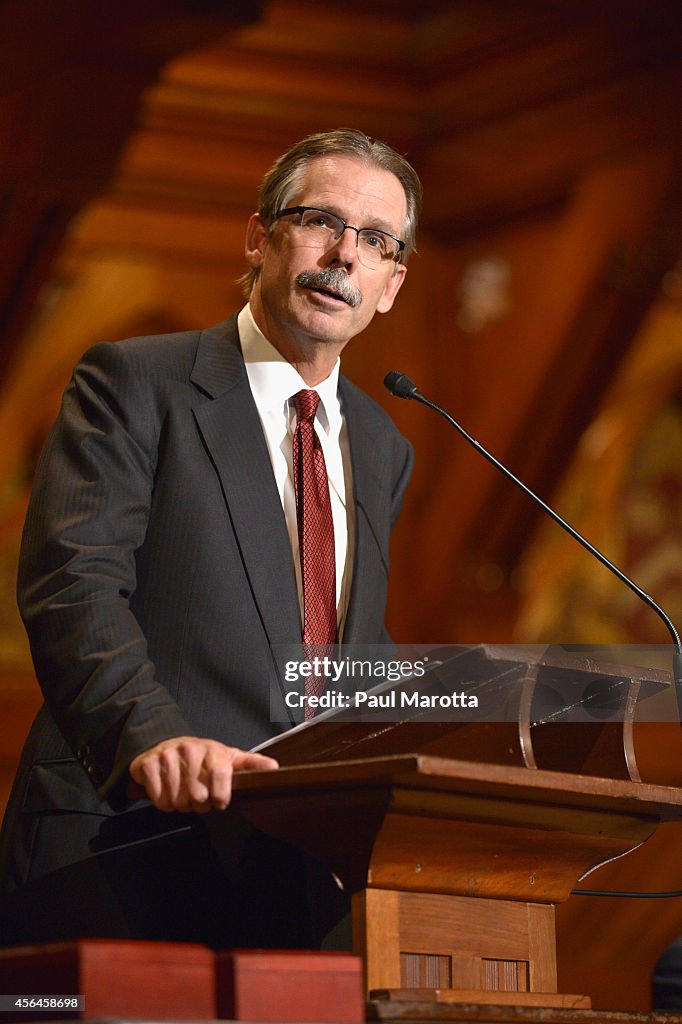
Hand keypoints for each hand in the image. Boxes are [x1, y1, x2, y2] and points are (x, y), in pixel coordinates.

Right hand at [129, 736, 277, 812]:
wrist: (168, 744)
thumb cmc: (202, 757)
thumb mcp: (229, 758)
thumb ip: (251, 764)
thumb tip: (274, 767)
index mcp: (212, 750)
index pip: (220, 776)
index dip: (220, 796)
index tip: (219, 801)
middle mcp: (189, 749)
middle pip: (197, 797)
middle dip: (198, 804)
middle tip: (198, 796)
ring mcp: (167, 755)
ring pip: (176, 801)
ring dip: (179, 804)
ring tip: (183, 793)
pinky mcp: (147, 764)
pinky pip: (157, 798)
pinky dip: (161, 802)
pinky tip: (167, 791)